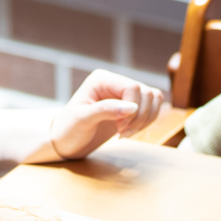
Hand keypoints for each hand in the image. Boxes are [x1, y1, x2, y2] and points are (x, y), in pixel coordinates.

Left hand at [46, 70, 163, 160]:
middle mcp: (115, 82)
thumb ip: (106, 110)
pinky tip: (131, 131)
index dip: (133, 109)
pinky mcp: (131, 105)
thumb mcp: (83, 119)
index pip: (132, 87)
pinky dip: (148, 120)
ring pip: (153, 98)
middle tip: (122, 133)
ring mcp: (124, 93)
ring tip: (126, 133)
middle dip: (139, 117)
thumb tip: (132, 107)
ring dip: (145, 119)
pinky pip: (153, 106)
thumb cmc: (69, 129)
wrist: (66, 141)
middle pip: (146, 93)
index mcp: (102, 79)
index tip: (119, 128)